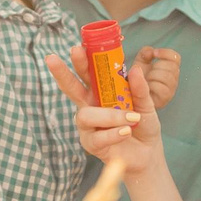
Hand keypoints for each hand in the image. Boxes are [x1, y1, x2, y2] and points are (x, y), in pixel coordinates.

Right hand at [44, 44, 175, 181]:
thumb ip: (139, 89)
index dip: (81, 61)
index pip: (87, 73)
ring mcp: (88, 126)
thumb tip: (134, 70)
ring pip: (85, 115)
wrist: (148, 153)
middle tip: (52, 58)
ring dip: (109, 115)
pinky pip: (97, 137)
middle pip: (70, 88)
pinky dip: (113, 133)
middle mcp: (89, 106)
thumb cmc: (142, 125)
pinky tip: (126, 131)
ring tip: (131, 118)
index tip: (77, 47)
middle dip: (62, 73)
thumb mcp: (146, 104)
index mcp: (100, 92)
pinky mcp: (91, 144)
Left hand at [130, 45, 178, 109]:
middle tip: (148, 72)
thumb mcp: (140, 62)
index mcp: (170, 69)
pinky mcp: (165, 98)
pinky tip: (147, 88)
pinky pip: (161, 87)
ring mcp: (170, 90)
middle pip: (171, 67)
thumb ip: (145, 52)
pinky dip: (151, 85)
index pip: (176, 58)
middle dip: (157, 66)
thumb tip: (151, 52)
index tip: (155, 53)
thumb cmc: (139, 79)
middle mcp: (173, 80)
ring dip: (153, 76)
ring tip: (146, 81)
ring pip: (166, 76)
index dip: (166, 53)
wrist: (133, 96)